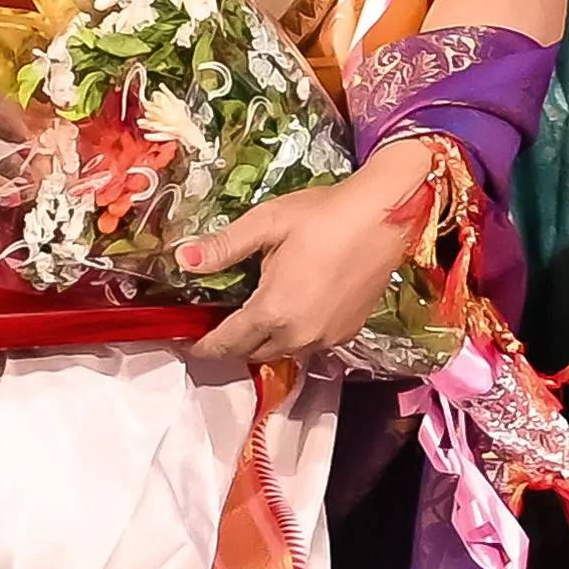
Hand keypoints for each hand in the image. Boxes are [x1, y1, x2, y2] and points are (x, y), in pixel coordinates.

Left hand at [179, 141, 446, 375]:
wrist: (385, 215)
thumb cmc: (323, 215)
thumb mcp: (267, 223)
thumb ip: (223, 246)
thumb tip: (183, 260)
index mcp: (272, 311)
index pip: (226, 344)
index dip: (202, 346)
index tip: (186, 341)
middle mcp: (298, 335)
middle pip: (252, 353)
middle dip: (231, 344)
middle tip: (217, 323)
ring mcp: (326, 337)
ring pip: (282, 351)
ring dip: (263, 341)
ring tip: (253, 316)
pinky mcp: (348, 331)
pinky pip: (309, 344)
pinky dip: (292, 335)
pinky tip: (292, 311)